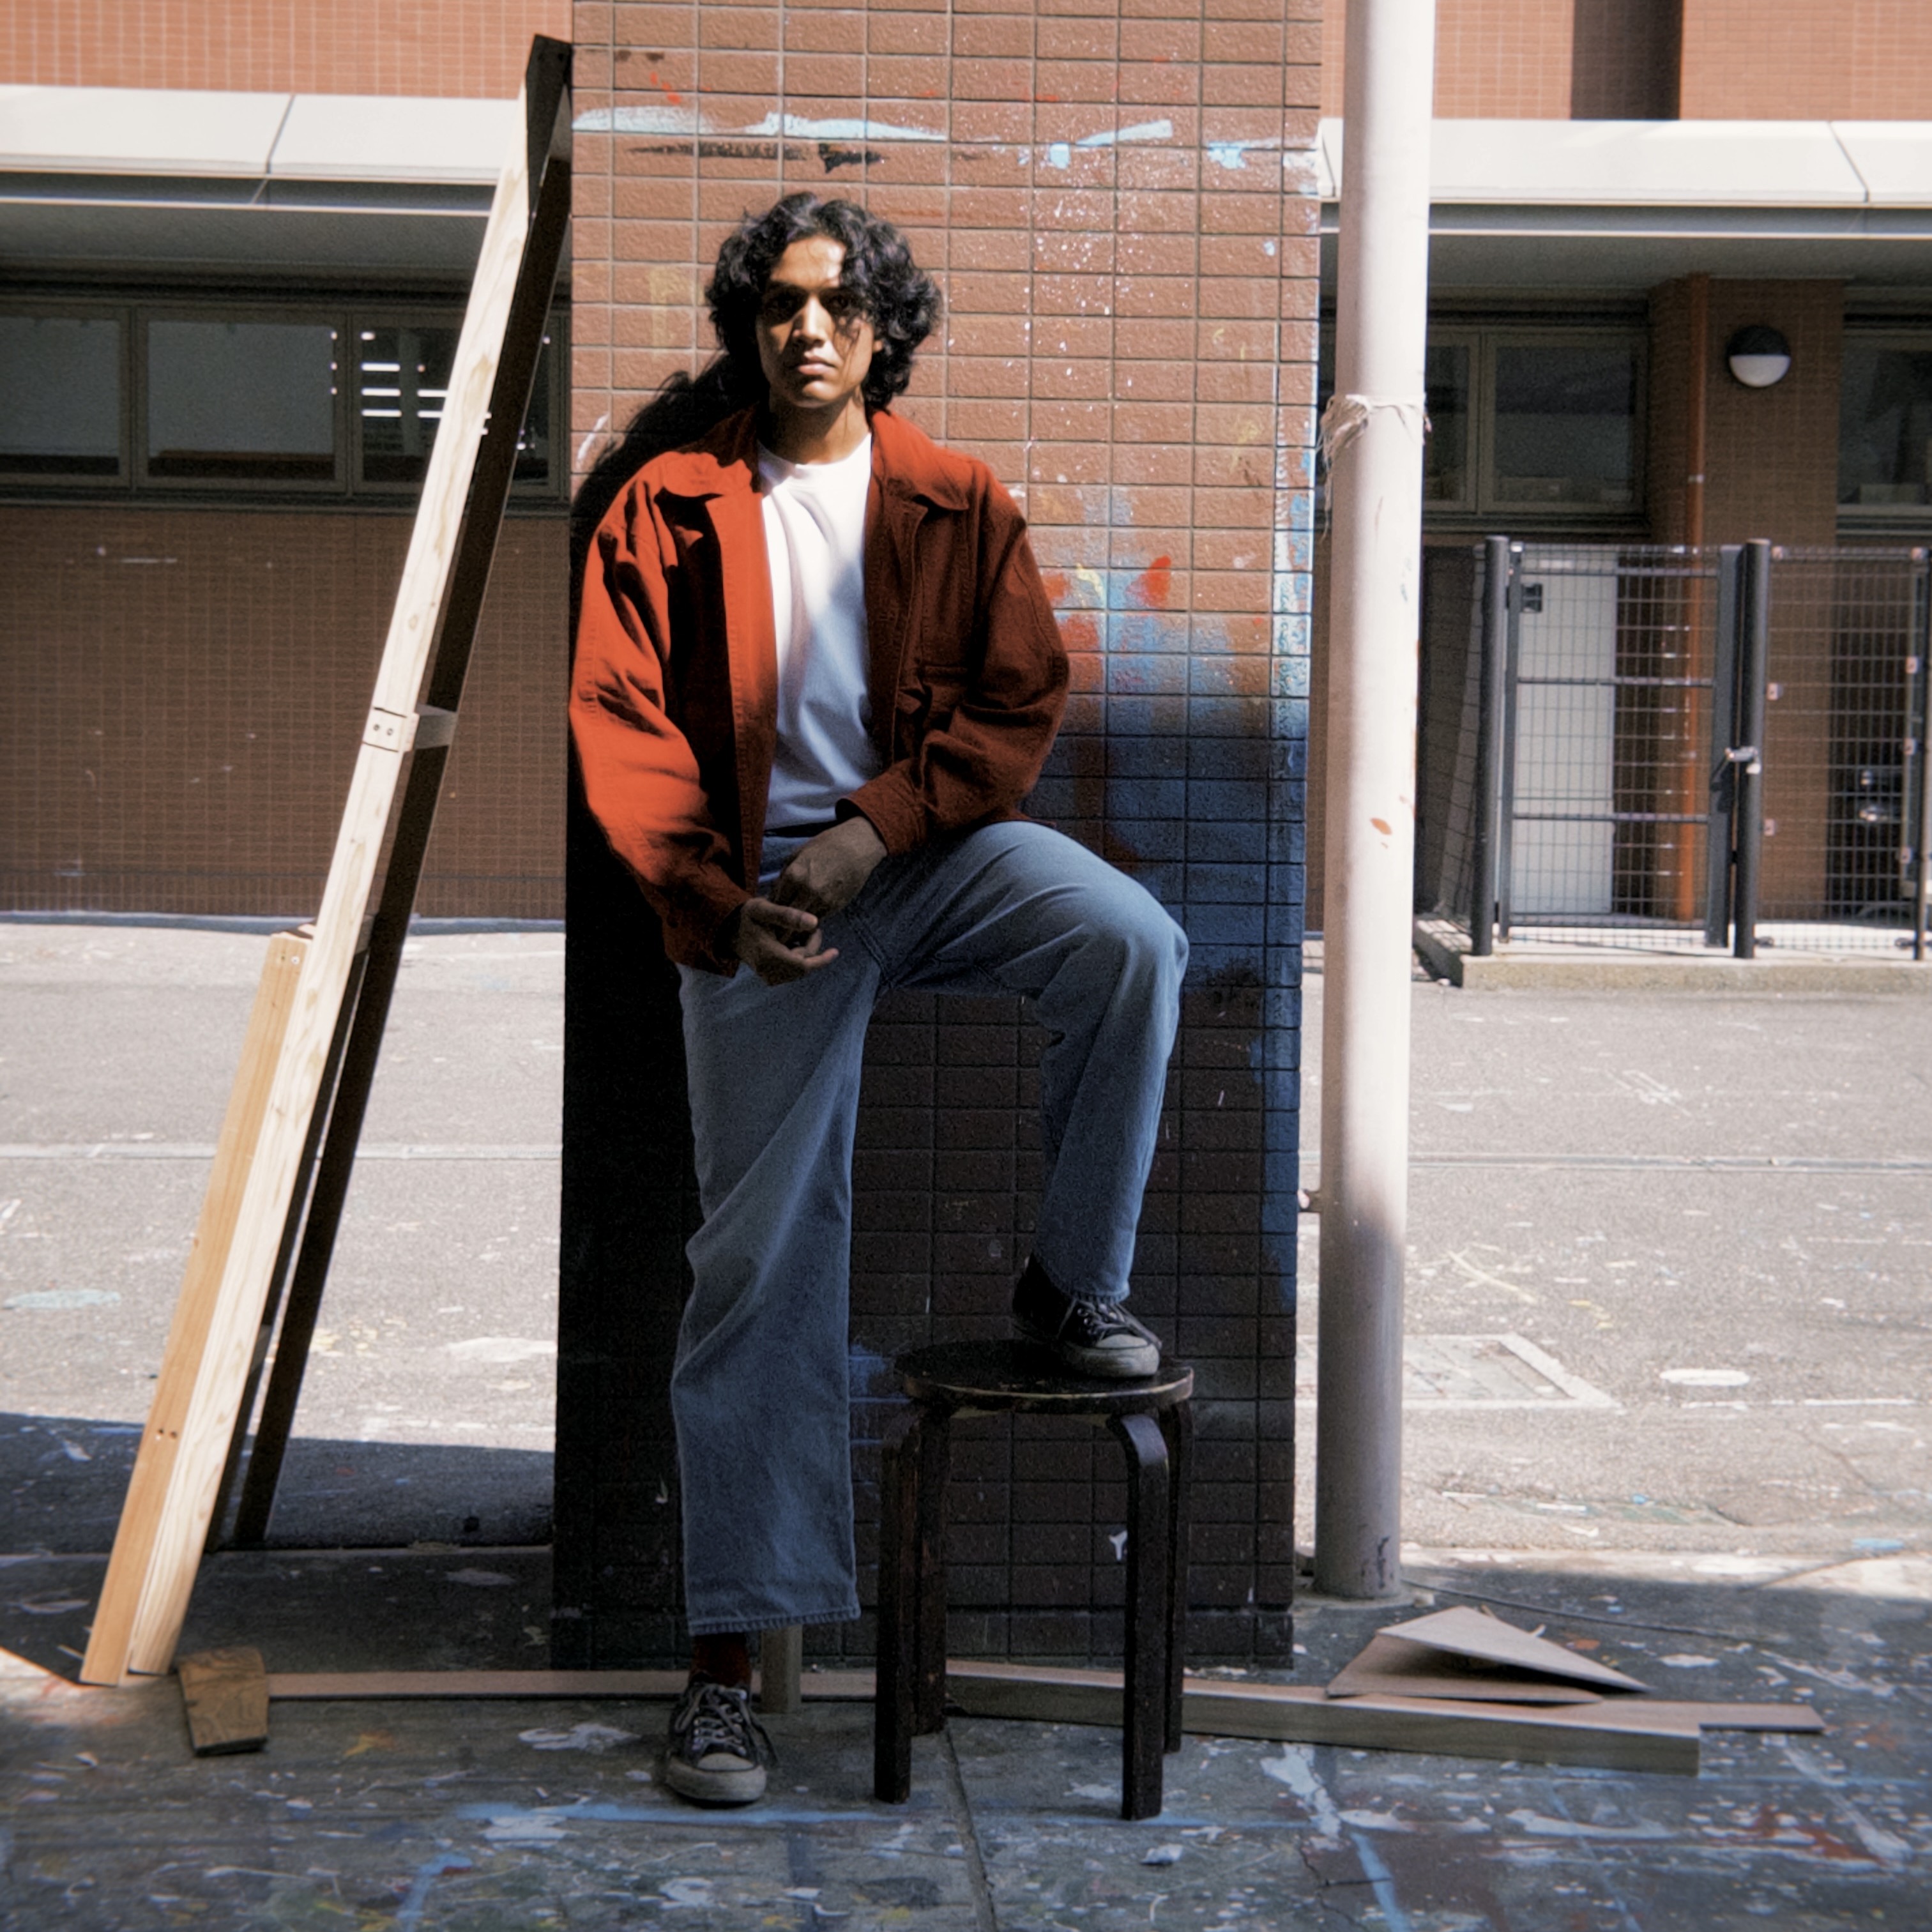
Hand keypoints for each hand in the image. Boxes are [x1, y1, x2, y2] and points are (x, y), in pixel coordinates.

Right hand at [727, 896, 838, 985]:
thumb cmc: (747, 916)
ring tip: (801, 932)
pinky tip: (793, 941)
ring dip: (805, 953)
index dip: (821, 959)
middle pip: (803, 967)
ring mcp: (768, 976)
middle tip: (811, 927)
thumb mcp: (765, 909)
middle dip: (812, 948)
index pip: (804, 965)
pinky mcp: (768, 977)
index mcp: (769, 956)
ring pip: (798, 970)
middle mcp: (768, 971)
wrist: (728, 930)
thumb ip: (788, 915)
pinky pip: (790, 971)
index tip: (835, 951)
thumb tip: (815, 922)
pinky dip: (796, 958)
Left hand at [772, 816, 887, 920]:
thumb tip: (774, 893)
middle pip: (786, 917)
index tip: (768, 916)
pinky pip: (817, 919)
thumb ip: (784, 875)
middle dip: (780, 925)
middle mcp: (807, 890)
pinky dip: (810, 921)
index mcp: (794, 874)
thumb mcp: (798, 854)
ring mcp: (822, 900)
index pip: (774, 902)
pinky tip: (806, 919)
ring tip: (790, 929)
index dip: (770, 910)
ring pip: (802, 923)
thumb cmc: (825, 846)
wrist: (856, 848)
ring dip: (795, 927)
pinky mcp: (835, 906)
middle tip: (775, 931)